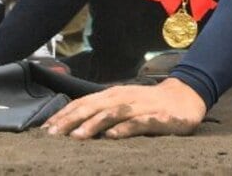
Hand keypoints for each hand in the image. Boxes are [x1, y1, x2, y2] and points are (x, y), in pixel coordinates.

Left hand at [43, 78, 205, 138]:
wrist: (187, 97)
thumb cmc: (150, 104)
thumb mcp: (124, 103)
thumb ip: (102, 111)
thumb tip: (72, 125)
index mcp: (114, 94)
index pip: (83, 103)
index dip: (64, 115)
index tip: (45, 129)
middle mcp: (125, 97)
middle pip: (94, 106)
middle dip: (72, 120)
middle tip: (54, 135)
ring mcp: (142, 107)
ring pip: (114, 113)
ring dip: (94, 124)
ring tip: (78, 137)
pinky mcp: (160, 117)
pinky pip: (140, 122)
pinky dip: (125, 128)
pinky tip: (113, 136)